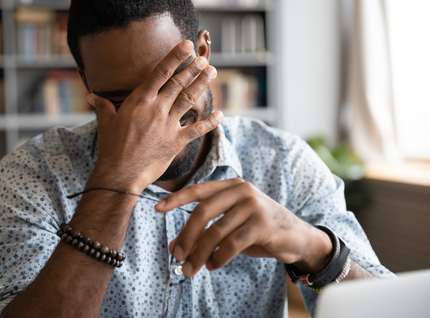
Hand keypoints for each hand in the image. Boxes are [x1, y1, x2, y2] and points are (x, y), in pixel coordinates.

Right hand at [87, 40, 221, 192]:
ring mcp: (168, 126)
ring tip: (212, 72)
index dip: (175, 56)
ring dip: (202, 85)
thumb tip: (92, 96)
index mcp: (140, 101)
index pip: (160, 72)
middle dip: (193, 69)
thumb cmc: (111, 148)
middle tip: (204, 59)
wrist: (120, 174)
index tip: (187, 45)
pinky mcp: (176, 142)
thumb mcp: (105, 123)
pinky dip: (210, 122)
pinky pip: (197, 129)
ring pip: (189, 100)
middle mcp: (156, 109)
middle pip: (179, 83)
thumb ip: (102, 106)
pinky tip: (220, 114)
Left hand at [154, 179, 332, 277]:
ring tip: (191, 269)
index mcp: (231, 186)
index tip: (157, 209)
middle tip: (176, 255)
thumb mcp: (231, 226)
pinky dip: (218, 258)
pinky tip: (213, 266)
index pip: (198, 190)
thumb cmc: (259, 229)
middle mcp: (241, 191)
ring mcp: (253, 206)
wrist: (298, 237)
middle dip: (186, 236)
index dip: (176, 199)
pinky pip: (232, 244)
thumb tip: (173, 246)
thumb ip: (205, 231)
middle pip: (202, 211)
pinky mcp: (262, 224)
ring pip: (216, 231)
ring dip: (199, 253)